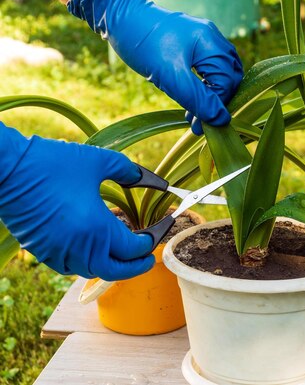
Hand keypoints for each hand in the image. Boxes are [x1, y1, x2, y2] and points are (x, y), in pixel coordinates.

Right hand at [0, 125, 153, 280]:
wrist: (4, 167)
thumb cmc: (52, 162)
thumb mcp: (99, 161)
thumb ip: (131, 172)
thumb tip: (157, 182)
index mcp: (97, 229)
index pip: (135, 248)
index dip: (153, 239)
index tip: (162, 226)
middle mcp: (78, 248)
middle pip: (116, 271)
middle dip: (136, 266)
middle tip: (150, 256)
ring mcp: (57, 252)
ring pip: (92, 271)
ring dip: (112, 264)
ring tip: (124, 250)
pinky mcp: (41, 251)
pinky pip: (71, 266)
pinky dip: (88, 262)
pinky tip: (95, 247)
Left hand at [67, 0, 243, 134]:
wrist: (119, 18)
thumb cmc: (142, 44)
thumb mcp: (169, 76)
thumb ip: (197, 98)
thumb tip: (220, 119)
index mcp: (210, 42)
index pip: (226, 81)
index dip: (216, 106)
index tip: (199, 126)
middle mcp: (212, 37)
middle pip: (228, 77)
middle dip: (216, 101)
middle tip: (197, 121)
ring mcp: (205, 38)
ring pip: (220, 73)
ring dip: (210, 95)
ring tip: (193, 113)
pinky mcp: (195, 42)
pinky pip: (209, 68)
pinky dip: (203, 85)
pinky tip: (190, 96)